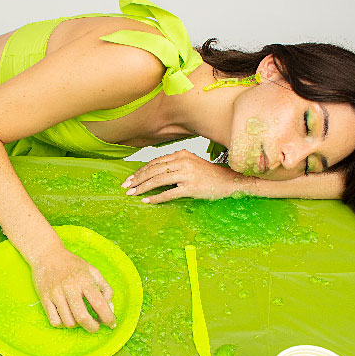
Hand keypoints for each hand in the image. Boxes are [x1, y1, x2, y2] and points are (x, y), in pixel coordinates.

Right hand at [31, 247, 115, 332]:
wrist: (47, 255)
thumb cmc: (72, 264)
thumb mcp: (93, 270)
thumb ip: (105, 288)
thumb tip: (110, 307)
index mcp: (84, 280)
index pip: (99, 304)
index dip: (108, 318)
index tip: (111, 323)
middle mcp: (69, 288)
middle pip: (82, 317)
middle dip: (93, 327)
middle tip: (96, 326)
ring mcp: (55, 294)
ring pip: (68, 322)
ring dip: (77, 325)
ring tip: (80, 318)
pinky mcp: (44, 299)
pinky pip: (55, 321)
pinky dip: (63, 324)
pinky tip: (67, 316)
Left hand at [121, 150, 244, 202]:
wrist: (228, 181)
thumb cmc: (207, 174)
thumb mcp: (190, 163)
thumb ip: (174, 164)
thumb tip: (153, 172)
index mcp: (181, 154)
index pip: (155, 162)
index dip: (141, 171)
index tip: (130, 178)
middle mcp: (182, 162)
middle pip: (154, 170)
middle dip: (137, 179)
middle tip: (126, 187)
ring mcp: (187, 174)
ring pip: (158, 181)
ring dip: (143, 188)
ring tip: (133, 194)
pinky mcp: (191, 187)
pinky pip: (169, 193)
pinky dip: (156, 198)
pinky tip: (147, 201)